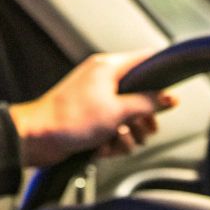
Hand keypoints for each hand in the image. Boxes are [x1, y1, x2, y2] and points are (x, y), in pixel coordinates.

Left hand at [7, 50, 175, 167]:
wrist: (37, 139)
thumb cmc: (69, 119)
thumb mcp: (118, 111)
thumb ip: (147, 103)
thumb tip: (169, 98)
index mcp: (109, 68)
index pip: (146, 60)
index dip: (163, 75)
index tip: (172, 94)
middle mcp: (104, 80)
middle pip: (141, 95)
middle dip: (143, 119)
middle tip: (142, 130)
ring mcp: (98, 100)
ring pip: (129, 117)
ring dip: (128, 135)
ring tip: (117, 142)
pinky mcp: (92, 119)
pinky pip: (114, 130)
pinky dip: (112, 142)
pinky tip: (103, 148)